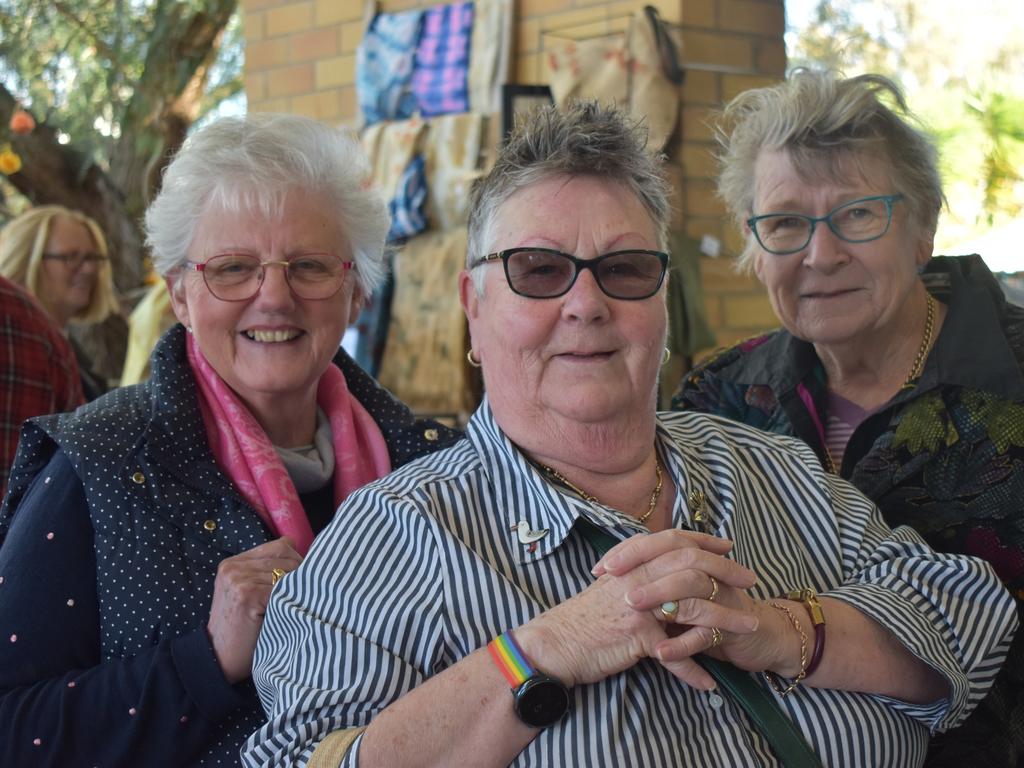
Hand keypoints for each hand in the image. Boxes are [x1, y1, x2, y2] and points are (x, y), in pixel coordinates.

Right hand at [206, 536, 302, 682]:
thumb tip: (312, 562)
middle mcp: (233, 566)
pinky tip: (290, 614)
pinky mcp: (246, 593)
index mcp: (234, 563)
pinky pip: (283, 589)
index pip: (280, 546)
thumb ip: (268, 575)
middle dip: (301, 575)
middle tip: (305, 597)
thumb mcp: (250, 595)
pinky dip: (291, 601)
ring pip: (287, 572)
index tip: (303, 581)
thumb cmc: (243, 630)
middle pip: (286, 556)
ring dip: (298, 589)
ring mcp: (238, 578)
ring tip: (297, 606)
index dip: (297, 561)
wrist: (218, 660)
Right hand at [515, 531, 757, 690]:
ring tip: (749, 627)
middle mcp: (637, 578)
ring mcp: (639, 606)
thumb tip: (659, 570)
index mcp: (631, 563)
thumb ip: (635, 574)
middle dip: (726, 570)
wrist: (555, 643)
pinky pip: (674, 655)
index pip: (674, 540)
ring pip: (694, 607)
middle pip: (692, 564)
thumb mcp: (610, 586)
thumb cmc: (582, 618)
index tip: (727, 545)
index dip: (704, 541)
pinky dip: (693, 671)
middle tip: (750, 579)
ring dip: (726, 618)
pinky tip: (710, 683)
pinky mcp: (638, 636)